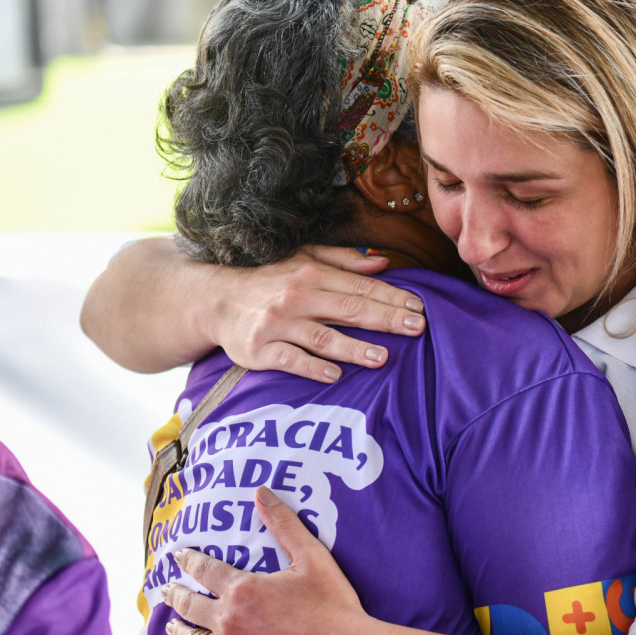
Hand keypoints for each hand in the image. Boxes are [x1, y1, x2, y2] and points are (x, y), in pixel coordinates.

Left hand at [161, 487, 365, 634]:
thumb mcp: (311, 555)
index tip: (179, 557)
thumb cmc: (331, 602)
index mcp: (242, 588)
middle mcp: (228, 620)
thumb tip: (260, 492)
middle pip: (189, 606)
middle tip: (167, 590)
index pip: (205, 570)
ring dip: (177, 631)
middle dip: (176, 595)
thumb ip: (283, 524)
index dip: (189, 561)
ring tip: (170, 626)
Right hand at [209, 245, 427, 382]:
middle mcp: (296, 296)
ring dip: (353, 347)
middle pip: (348, 309)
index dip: (391, 297)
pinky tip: (336, 376)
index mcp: (311, 274)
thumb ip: (345, 260)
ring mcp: (278, 324)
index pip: (359, 287)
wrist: (215, 300)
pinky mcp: (260, 350)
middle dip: (385, 318)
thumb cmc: (270, 280)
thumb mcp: (304, 259)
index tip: (419, 307)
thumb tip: (383, 263)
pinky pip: (290, 360)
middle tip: (416, 328)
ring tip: (382, 358)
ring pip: (322, 337)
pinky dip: (313, 368)